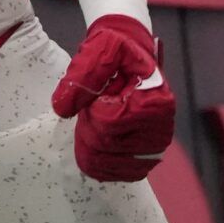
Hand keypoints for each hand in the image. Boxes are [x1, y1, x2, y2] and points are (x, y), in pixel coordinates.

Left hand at [52, 15, 174, 182]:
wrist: (130, 58)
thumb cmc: (117, 51)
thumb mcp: (100, 48)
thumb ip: (81, 75)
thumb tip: (62, 108)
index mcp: (156, 102)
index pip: (106, 122)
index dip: (91, 107)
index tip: (99, 92)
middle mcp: (161, 129)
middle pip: (104, 144)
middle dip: (87, 123)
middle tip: (94, 104)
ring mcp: (155, 148)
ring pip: (106, 162)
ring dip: (89, 141)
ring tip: (97, 118)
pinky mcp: (146, 160)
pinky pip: (116, 174)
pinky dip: (98, 163)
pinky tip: (93, 144)